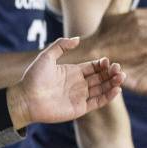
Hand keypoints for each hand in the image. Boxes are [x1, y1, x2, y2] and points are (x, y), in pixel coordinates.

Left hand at [7, 38, 123, 129]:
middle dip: (111, 73)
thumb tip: (77, 39)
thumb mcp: (46, 57)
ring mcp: (80, 96)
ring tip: (121, 77)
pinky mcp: (80, 108)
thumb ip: (60, 45)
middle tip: (119, 69)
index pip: (94, 67)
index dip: (103, 64)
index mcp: (73, 72)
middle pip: (101, 78)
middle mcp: (78, 84)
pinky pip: (98, 102)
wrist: (25, 98)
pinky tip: (116, 89)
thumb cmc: (33, 77)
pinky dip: (108, 97)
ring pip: (102, 89)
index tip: (107, 61)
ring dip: (113, 83)